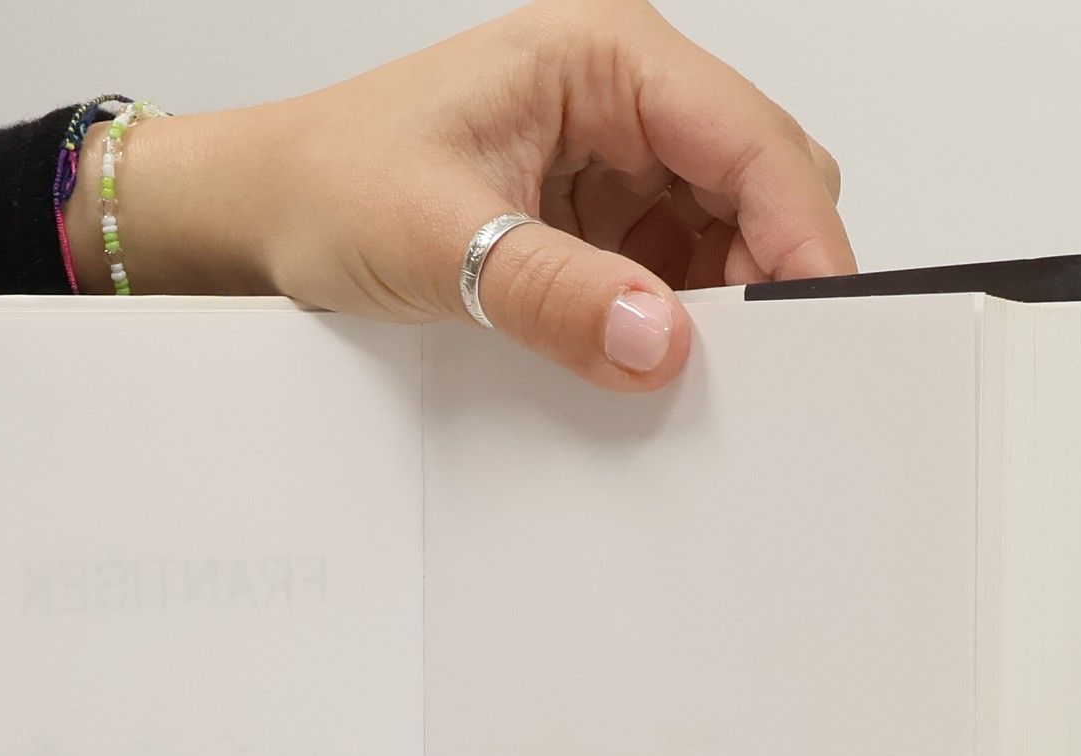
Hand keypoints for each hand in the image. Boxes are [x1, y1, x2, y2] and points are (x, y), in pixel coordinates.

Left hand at [66, 0, 850, 388]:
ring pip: (723, 237)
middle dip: (766, 275)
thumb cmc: (327, 185)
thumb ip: (553, 293)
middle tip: (754, 374)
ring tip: (681, 375)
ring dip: (716, 307)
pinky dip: (668, 322)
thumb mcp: (438, 242)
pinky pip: (669, 274)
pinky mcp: (593, 219)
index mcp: (605, 56)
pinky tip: (642, 363)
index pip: (750, 139)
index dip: (800, 234)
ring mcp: (614, 160)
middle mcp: (623, 97)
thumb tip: (658, 339)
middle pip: (758, 185)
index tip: (822, 325)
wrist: (258, 215)